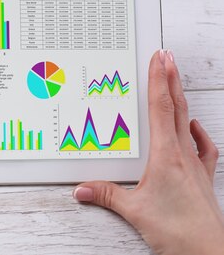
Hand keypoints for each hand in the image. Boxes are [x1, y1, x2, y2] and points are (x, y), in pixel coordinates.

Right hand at [73, 50, 223, 253]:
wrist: (209, 251)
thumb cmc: (178, 231)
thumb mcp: (134, 212)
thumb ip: (105, 195)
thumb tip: (81, 189)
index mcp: (166, 155)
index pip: (161, 108)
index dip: (158, 80)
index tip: (159, 58)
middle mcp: (183, 154)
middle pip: (176, 107)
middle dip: (170, 78)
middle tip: (166, 56)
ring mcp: (195, 164)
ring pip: (187, 121)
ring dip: (181, 99)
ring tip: (175, 82)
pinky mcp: (201, 177)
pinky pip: (202, 146)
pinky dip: (197, 132)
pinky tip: (192, 127)